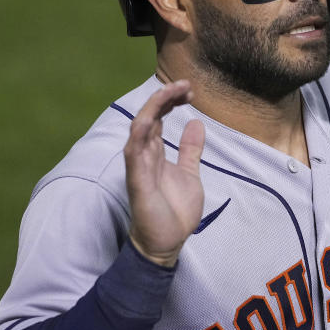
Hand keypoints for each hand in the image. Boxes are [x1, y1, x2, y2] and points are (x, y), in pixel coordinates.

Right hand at [124, 80, 205, 266]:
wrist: (167, 243)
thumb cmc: (174, 211)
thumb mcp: (189, 174)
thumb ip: (190, 150)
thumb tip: (196, 123)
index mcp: (155, 152)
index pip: (158, 117)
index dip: (171, 101)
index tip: (190, 91)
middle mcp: (144, 154)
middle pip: (149, 116)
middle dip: (165, 97)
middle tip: (187, 85)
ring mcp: (139, 166)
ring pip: (140, 127)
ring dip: (154, 107)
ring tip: (172, 91)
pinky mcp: (137, 180)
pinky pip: (134, 152)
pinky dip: (139, 133)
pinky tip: (148, 118)